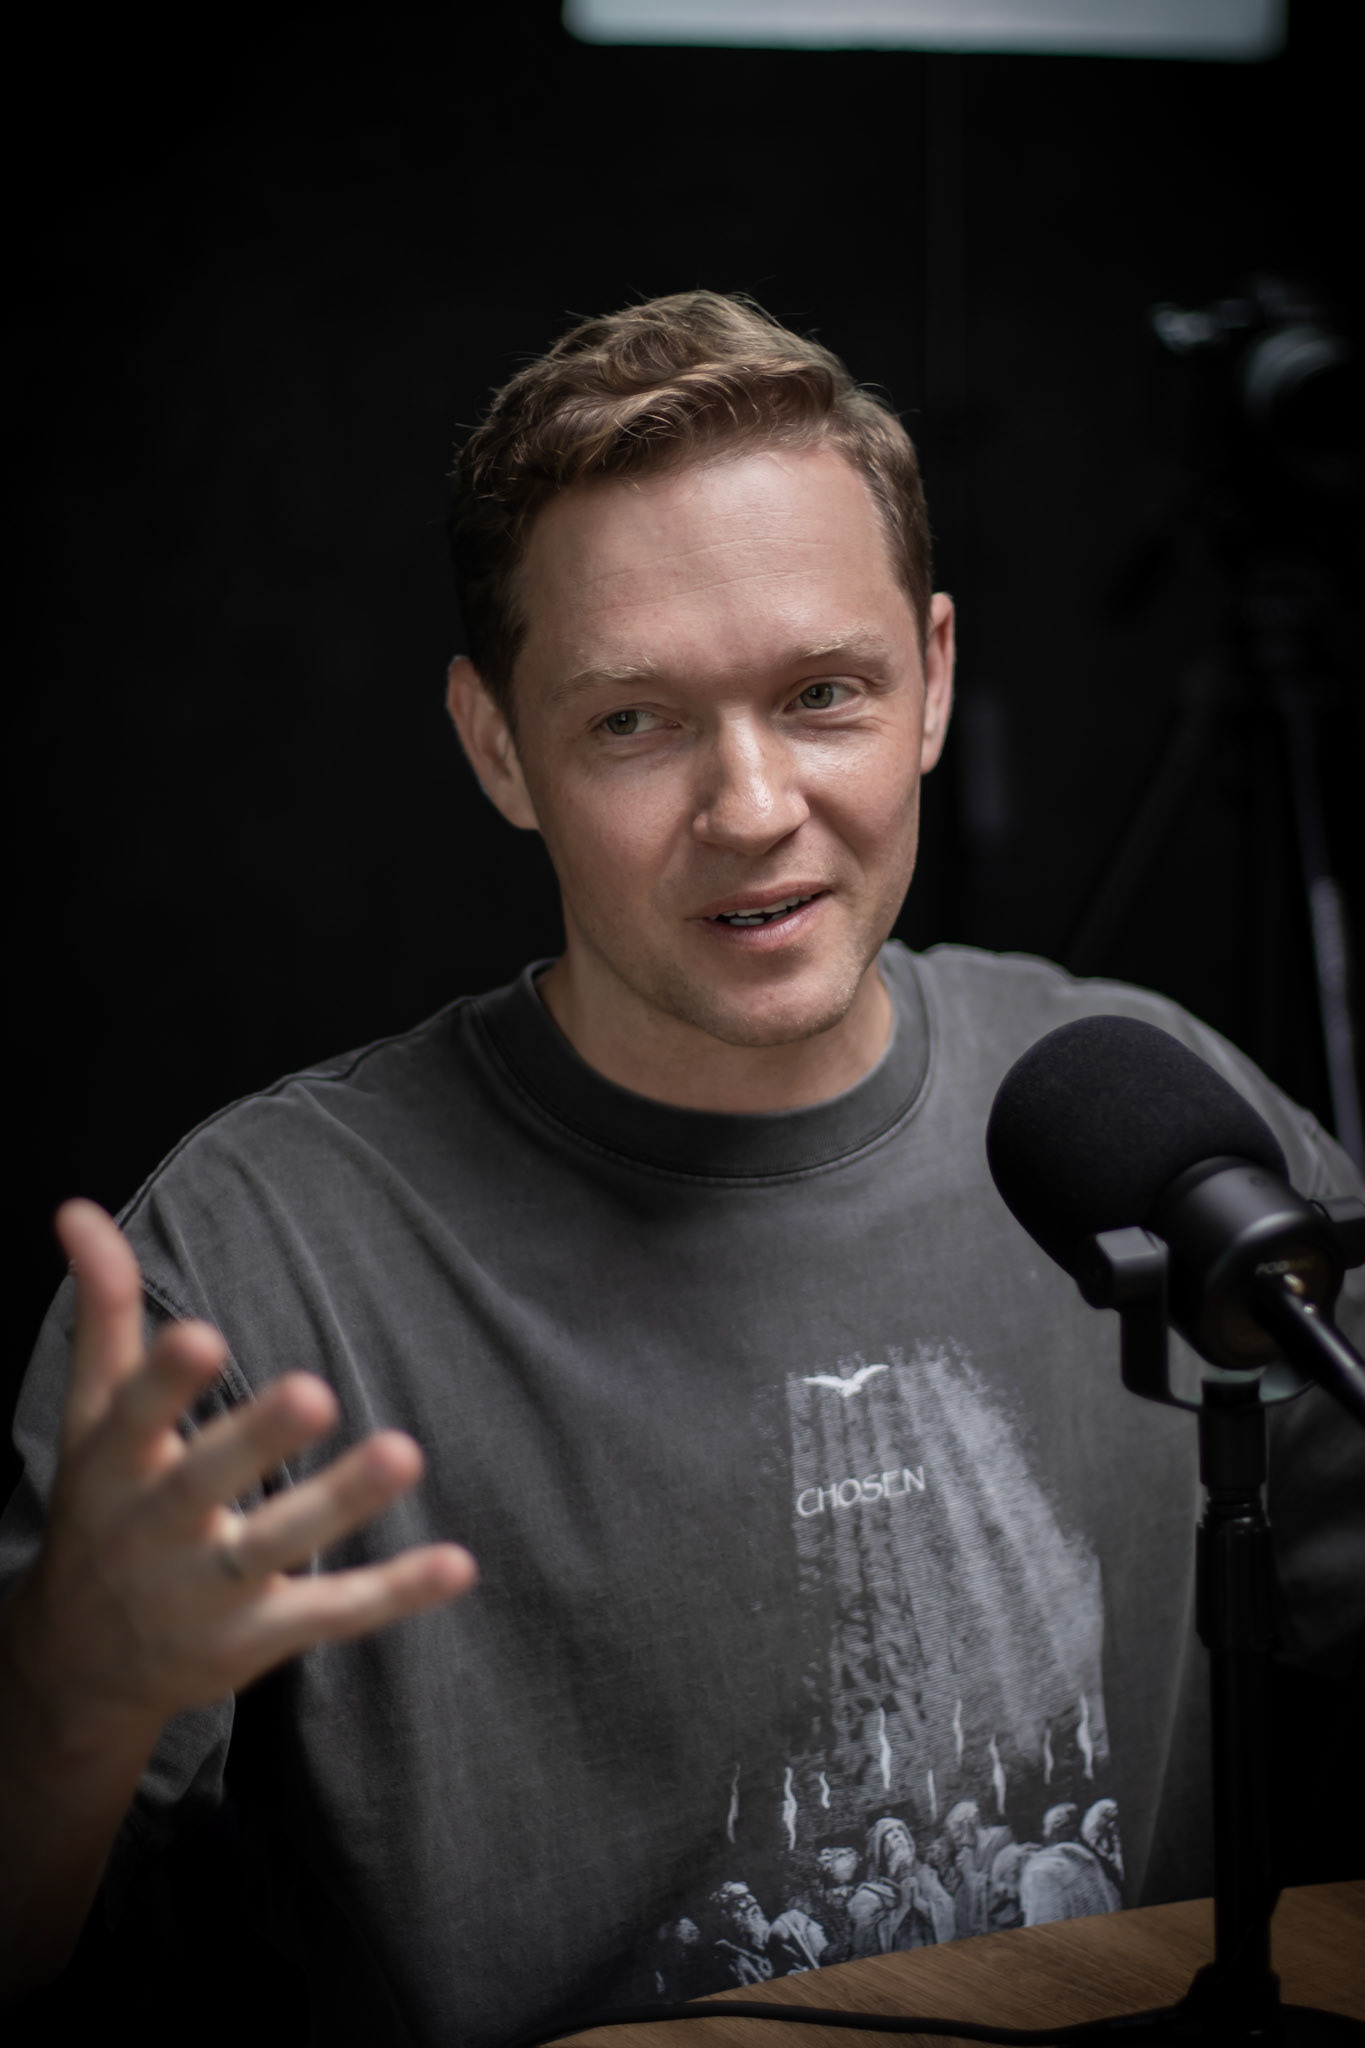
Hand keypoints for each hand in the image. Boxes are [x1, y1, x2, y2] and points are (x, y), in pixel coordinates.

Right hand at [9, 1198, 476, 1743]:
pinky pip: (332, 1614)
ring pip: (278, 1545)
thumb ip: (104, 1314)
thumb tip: (80, 1210)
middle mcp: (156, 1529)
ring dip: (342, 1502)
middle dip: (255, 1438)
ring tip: (406, 1452)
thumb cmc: (102, 1509)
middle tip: (314, 1391)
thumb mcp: (92, 1417)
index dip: (164, 1382)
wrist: (79, 1665)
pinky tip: (458, 1563)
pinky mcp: (257, 1638)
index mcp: (114, 1465)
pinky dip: (394, 1593)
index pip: (134, 1418)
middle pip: (204, 1483)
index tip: (201, 1336)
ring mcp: (208, 1591)